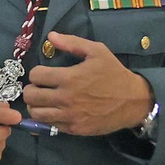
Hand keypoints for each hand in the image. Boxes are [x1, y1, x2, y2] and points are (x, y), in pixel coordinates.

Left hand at [23, 33, 152, 136]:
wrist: (133, 101)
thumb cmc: (114, 74)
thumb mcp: (97, 51)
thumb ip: (72, 42)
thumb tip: (51, 36)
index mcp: (69, 78)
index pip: (35, 75)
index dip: (36, 72)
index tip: (43, 73)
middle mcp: (65, 98)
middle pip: (31, 96)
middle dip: (32, 89)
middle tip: (39, 87)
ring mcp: (69, 116)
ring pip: (36, 113)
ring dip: (35, 105)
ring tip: (43, 100)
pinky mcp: (74, 128)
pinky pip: (50, 125)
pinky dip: (48, 118)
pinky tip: (55, 111)